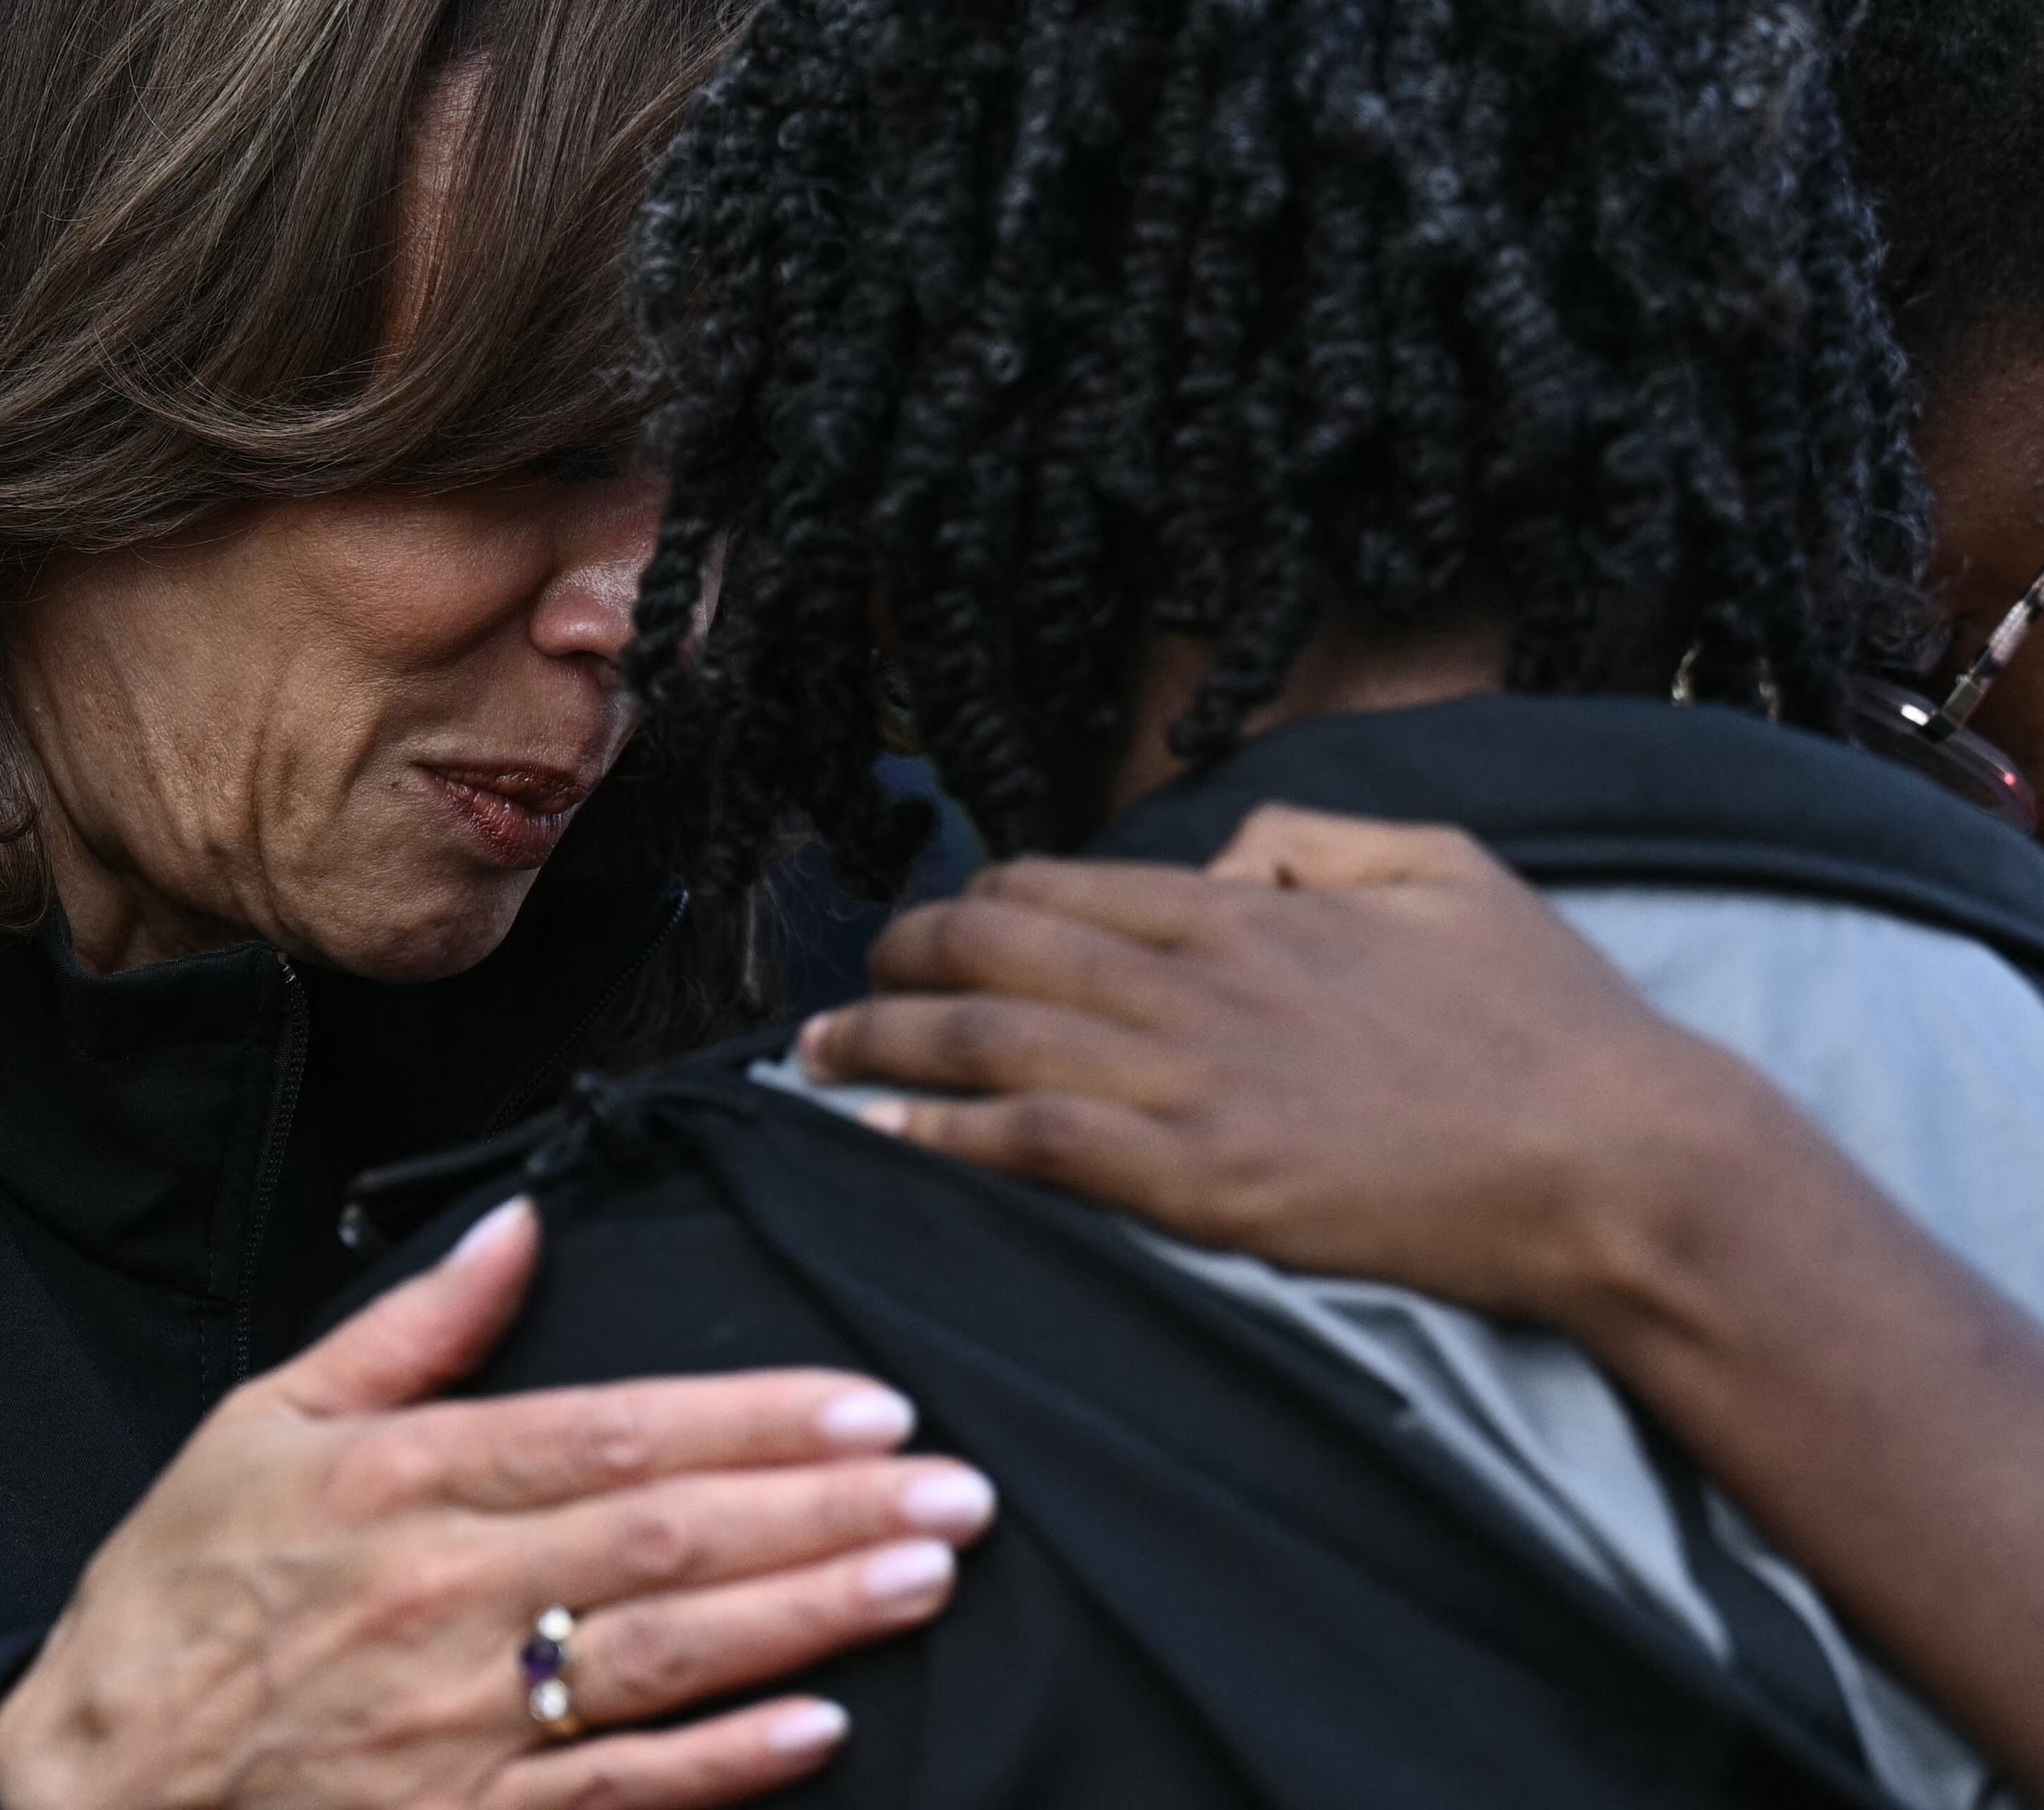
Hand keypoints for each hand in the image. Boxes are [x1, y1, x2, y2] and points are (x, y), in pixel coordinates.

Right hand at [0, 1198, 995, 1809]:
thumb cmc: (177, 1596)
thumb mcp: (263, 1422)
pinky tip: (819, 1727)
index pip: (615, 1433)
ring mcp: (460, 1722)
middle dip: (827, 1508)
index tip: (869, 1401)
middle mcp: (448, 1596)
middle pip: (671, 1540)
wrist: (82, 1791)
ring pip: (665, 1659)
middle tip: (956, 1486)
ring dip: (808, 1615)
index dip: (753, 1417)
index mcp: (408, 1483)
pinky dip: (720, 1765)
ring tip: (923, 1574)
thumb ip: (411, 1326)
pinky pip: (615, 1797)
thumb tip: (520, 1227)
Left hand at [799, 804, 1795, 1324]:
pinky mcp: (1201, 1184)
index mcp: (1247, 907)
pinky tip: (881, 1134)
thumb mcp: (1445, 866)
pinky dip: (942, 1133)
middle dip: (898, 963)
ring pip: (986, 1044)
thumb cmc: (1547, 1020)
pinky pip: (1033, 1146)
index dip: (974, 904)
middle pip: (992, 953)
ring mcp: (1192, 1085)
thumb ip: (1314, 839)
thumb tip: (1223, 854)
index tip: (937, 930)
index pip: (1059, 888)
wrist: (1616, 1160)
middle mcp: (1195, 983)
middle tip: (848, 985)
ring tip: (812, 1056)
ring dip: (880, 1045)